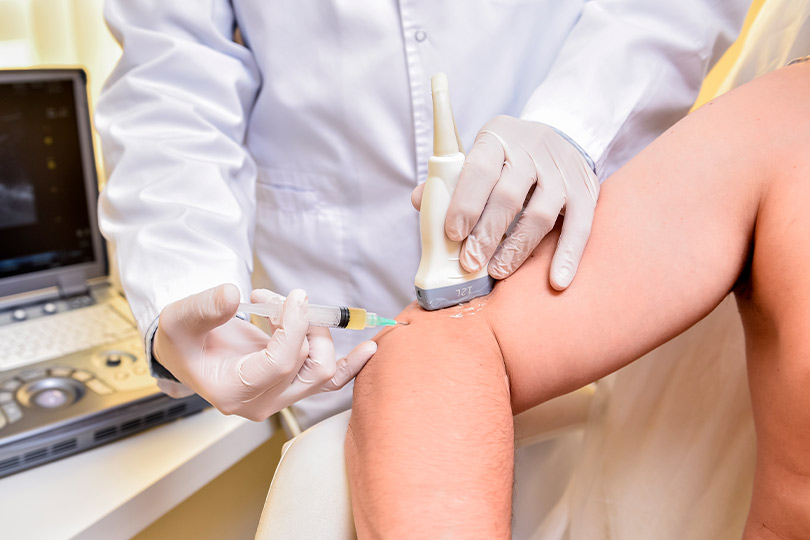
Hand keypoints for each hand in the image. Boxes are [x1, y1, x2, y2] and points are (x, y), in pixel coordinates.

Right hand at [154, 284, 376, 420]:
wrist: (187, 349)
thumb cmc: (183, 336)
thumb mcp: (181, 318)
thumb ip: (205, 307)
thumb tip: (234, 295)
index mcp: (233, 391)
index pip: (279, 363)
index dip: (294, 327)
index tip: (294, 296)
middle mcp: (261, 403)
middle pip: (309, 368)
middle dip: (305, 325)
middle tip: (281, 300)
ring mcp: (280, 398)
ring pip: (324, 372)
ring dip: (318, 333)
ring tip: (290, 307)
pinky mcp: (293, 386)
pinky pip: (330, 381)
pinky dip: (351, 364)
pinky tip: (370, 348)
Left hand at [412, 116, 598, 289]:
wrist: (562, 136)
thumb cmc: (507, 157)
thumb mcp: (479, 155)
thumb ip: (450, 180)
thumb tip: (421, 201)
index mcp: (498, 137)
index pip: (479, 169)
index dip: (465, 203)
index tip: (453, 234)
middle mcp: (532, 149)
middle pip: (508, 196)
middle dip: (486, 234)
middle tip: (470, 263)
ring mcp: (562, 171)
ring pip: (540, 214)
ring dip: (517, 249)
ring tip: (498, 271)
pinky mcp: (586, 191)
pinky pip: (579, 227)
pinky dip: (567, 256)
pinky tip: (556, 280)